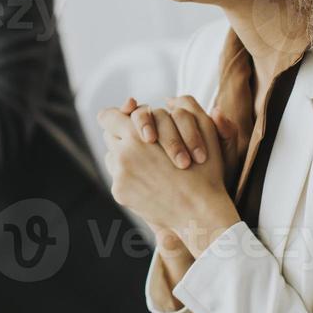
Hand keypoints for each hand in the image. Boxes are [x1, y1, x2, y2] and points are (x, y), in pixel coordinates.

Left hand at [98, 96, 240, 258]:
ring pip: (113, 155)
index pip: (108, 116)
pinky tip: (150, 179)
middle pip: (109, 135)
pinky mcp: (120, 192)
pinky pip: (117, 176)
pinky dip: (130, 175)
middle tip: (144, 140)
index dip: (117, 114)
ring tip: (149, 161)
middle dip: (124, 134)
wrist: (199, 212)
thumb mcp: (203, 129)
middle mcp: (122, 153)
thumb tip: (167, 99)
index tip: (128, 116)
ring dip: (126, 154)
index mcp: (137, 133)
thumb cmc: (205, 170)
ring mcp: (118, 175)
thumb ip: (185, 106)